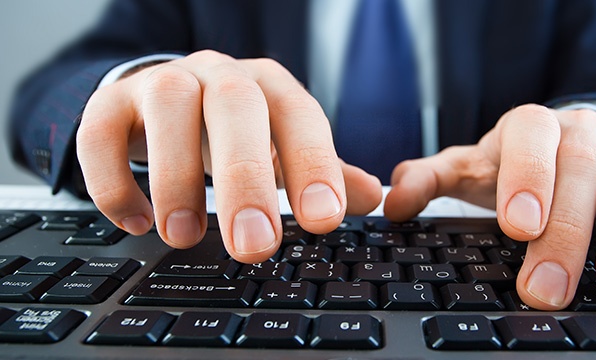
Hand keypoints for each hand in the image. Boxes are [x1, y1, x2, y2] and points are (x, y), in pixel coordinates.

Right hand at [77, 50, 381, 262]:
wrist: (162, 100)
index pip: (300, 117)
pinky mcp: (110, 104)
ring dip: (176, 178)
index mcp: (269, 87)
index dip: (313, 164)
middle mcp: (219, 76)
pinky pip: (100, 132)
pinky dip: (113, 180)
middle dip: (245, 178)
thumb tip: (372, 196)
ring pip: (170, 109)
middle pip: (236, 107)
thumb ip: (322, 172)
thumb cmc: (233, 132)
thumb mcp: (279, 148)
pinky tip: (136, 222)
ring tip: (184, 237)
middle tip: (253, 245)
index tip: (323, 219)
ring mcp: (162, 83)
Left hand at [384, 104, 595, 309]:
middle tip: (550, 289)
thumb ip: (434, 181)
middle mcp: (581, 131)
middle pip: (580, 166)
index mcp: (529, 130)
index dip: (524, 177)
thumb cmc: (522, 167)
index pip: (527, 138)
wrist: (578, 146)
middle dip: (567, 230)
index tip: (518, 227)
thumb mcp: (474, 171)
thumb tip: (393, 203)